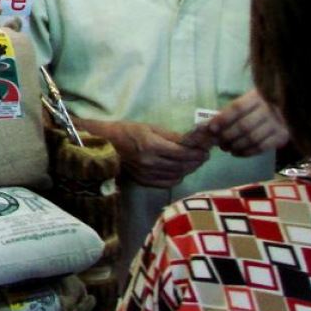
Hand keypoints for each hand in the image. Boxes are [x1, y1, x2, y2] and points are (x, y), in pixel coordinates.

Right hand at [80, 118, 210, 188]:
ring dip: (188, 170)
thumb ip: (171, 136)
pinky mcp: (143, 181)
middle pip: (182, 166)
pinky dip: (177, 178)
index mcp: (151, 146)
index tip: (205, 151)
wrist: (105, 145)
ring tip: (193, 163)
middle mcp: (150, 162)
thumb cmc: (127, 131)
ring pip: (176, 175)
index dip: (197, 153)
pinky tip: (179, 171)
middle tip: (202, 157)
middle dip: (196, 162)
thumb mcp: (150, 127)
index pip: (182, 153)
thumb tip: (191, 141)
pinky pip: (167, 183)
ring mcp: (146, 174)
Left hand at [207, 90, 289, 157]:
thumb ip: (231, 112)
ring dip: (235, 146)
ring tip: (226, 148)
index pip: (237, 108)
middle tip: (218, 142)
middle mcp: (270, 109)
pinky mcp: (282, 137)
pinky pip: (261, 148)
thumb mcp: (248, 101)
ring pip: (252, 139)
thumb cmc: (261, 104)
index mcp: (258, 96)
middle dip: (226, 136)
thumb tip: (208, 125)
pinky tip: (237, 153)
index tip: (211, 128)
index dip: (222, 119)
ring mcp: (278, 124)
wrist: (290, 109)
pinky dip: (246, 152)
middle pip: (243, 126)